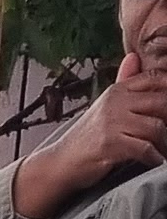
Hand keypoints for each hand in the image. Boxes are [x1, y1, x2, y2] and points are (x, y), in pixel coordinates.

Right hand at [14, 51, 166, 218]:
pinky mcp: (110, 144)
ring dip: (164, 143)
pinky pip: (144, 148)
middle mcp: (115, 102)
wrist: (62, 162)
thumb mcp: (105, 105)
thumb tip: (134, 56)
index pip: (154, 78)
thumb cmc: (88, 137)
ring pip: (156, 127)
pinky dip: (154, 158)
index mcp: (117, 90)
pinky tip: (155, 161)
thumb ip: (124, 83)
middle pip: (161, 101)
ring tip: (163, 151)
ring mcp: (112, 122)